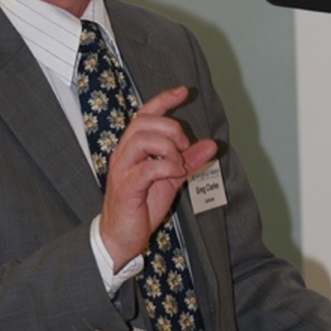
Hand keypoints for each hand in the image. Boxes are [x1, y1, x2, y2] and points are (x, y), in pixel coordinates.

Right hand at [98, 86, 217, 271]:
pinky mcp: (126, 187)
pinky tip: (175, 174)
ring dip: (168, 148)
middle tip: (184, 146)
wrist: (120, 238)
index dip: (163, 100)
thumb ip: (188, 160)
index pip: (144, 114)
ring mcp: (122, 169)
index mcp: (131, 148)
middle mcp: (123, 153)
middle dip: (171, 128)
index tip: (184, 91)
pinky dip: (167, 167)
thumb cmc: (141, 207)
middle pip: (144, 122)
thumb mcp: (170, 180)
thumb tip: (210, 144)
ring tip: (178, 163)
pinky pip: (148, 167)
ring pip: (142, 139)